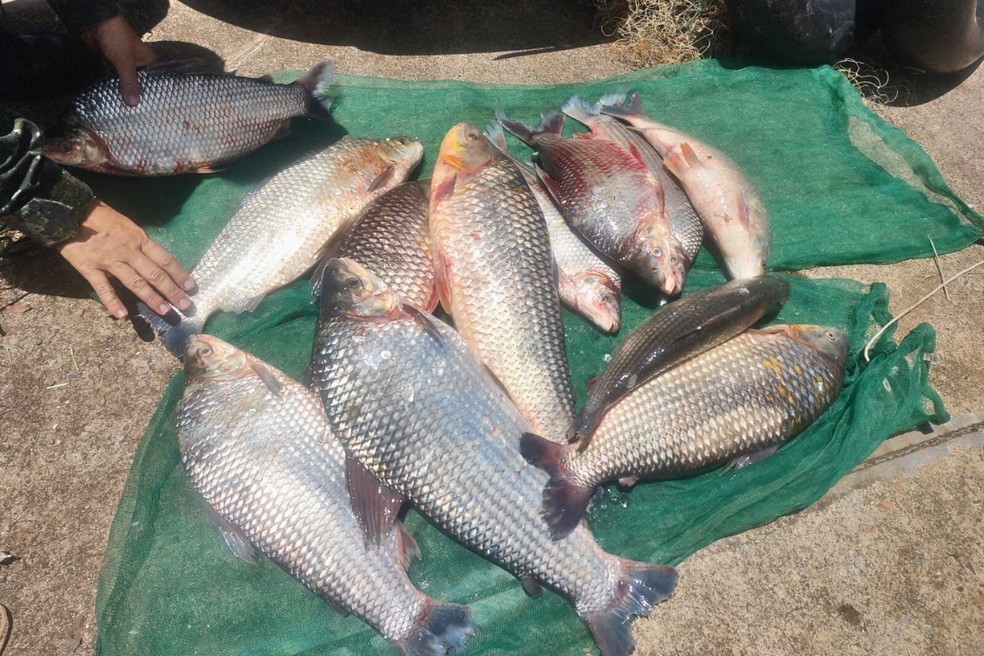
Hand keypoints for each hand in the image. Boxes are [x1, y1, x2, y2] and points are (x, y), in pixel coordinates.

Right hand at [55, 200, 195, 318]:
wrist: (70, 211)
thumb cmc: (101, 217)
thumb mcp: (127, 225)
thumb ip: (140, 243)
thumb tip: (155, 260)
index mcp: (139, 239)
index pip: (165, 259)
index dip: (179, 274)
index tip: (191, 287)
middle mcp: (128, 250)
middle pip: (154, 273)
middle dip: (172, 291)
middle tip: (185, 305)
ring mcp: (109, 260)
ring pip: (135, 282)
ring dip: (151, 298)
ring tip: (164, 311)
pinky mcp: (90, 267)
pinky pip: (103, 287)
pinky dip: (112, 302)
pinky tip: (122, 315)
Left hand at [80, 15, 156, 106]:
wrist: (95, 23)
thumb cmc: (117, 39)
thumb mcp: (125, 61)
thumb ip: (129, 82)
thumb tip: (133, 105)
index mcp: (148, 61)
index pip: (154, 82)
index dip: (152, 96)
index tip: (152, 111)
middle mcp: (138, 64)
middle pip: (139, 85)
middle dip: (137, 97)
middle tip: (139, 116)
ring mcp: (123, 65)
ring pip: (125, 83)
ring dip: (123, 93)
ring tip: (126, 113)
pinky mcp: (110, 66)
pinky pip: (113, 80)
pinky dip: (112, 88)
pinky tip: (113, 101)